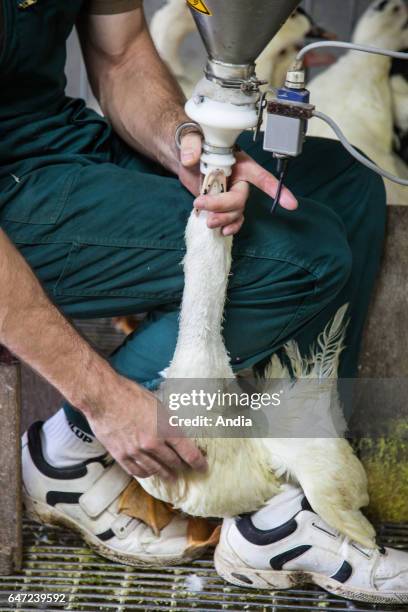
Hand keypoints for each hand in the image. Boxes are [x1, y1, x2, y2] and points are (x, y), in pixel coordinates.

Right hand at [85, 372, 207, 480]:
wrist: (104, 398)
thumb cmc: (132, 395)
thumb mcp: (158, 405)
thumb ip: (168, 422)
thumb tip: (176, 432)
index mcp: (166, 429)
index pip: (189, 453)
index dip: (198, 463)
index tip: (203, 467)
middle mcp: (153, 444)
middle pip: (174, 463)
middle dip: (182, 467)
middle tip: (186, 469)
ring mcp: (136, 452)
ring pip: (156, 470)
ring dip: (166, 474)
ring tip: (171, 476)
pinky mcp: (122, 456)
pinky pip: (138, 471)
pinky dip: (147, 474)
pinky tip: (151, 473)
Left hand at [178, 132, 297, 235]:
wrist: (185, 155)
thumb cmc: (195, 142)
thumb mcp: (193, 137)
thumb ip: (192, 144)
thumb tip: (190, 158)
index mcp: (240, 163)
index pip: (262, 177)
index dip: (276, 190)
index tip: (290, 204)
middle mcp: (239, 180)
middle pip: (240, 199)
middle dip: (223, 205)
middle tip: (201, 202)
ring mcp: (230, 193)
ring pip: (235, 212)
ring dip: (222, 219)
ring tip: (207, 220)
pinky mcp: (221, 204)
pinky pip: (232, 219)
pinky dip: (228, 226)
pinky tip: (221, 231)